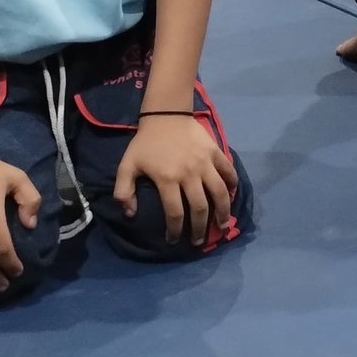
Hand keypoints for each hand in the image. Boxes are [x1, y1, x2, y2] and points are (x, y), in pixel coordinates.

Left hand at [114, 114, 237, 247]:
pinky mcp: (215, 153)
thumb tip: (130, 214)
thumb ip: (124, 192)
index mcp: (167, 179)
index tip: (173, 240)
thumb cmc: (145, 143)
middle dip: (200, 229)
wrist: (166, 115)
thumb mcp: (126, 166)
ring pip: (219, 193)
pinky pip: (228, 172)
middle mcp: (189, 174)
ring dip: (222, 212)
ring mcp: (205, 163)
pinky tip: (231, 196)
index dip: (175, 230)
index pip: (175, 212)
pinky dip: (232, 185)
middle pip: (200, 207)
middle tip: (199, 241)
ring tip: (223, 226)